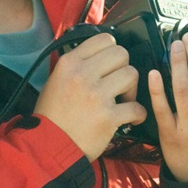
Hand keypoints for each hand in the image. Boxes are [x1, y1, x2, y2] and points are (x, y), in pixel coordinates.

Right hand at [35, 33, 146, 160]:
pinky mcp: (108, 117)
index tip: (112, 65)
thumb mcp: (56, 80)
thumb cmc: (52, 115)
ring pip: (132, 75)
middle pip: (122, 54)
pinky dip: (138, 114)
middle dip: (124, 68)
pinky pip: (137, 107)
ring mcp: (97, 95)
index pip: (104, 40)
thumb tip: (100, 56)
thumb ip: (77, 65)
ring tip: (124, 101)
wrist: (49, 147)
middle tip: (119, 84)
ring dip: (132, 89)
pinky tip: (131, 118)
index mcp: (70, 63)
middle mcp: (83, 74)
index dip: (112, 52)